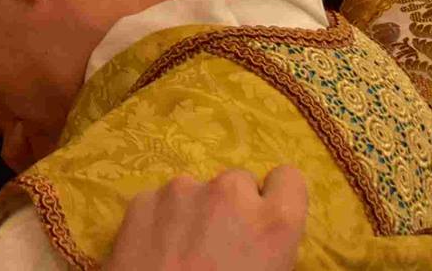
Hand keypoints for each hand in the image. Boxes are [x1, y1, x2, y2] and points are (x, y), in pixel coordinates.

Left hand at [103, 167, 308, 270]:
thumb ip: (273, 249)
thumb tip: (261, 244)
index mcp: (274, 222)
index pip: (289, 179)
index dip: (276, 200)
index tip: (263, 220)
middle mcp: (229, 193)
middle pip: (238, 183)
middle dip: (231, 207)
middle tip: (219, 245)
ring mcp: (181, 190)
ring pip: (196, 190)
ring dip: (194, 212)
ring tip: (183, 252)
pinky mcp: (142, 199)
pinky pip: (161, 202)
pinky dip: (161, 220)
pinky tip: (157, 253)